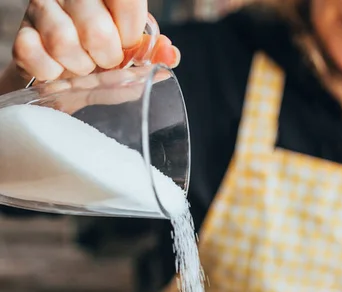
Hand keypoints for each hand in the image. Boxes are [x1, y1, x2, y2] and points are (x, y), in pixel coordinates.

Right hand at [11, 0, 179, 82]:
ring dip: (77, 68)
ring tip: (80, 68)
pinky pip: (34, 55)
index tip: (126, 46)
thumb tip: (169, 56)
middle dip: (105, 59)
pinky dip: (50, 74)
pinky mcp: (21, 35)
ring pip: (63, 42)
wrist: (59, 82)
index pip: (127, 0)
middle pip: (97, 31)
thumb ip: (151, 55)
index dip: (130, 34)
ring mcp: (41, 9)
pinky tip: (57, 73)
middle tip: (102, 63)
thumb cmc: (98, 62)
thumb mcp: (128, 58)